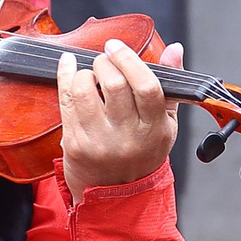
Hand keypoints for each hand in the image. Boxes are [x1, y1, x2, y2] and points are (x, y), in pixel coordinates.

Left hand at [59, 38, 180, 196]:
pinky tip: (69, 66)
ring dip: (85, 71)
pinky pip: (66, 101)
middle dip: (105, 61)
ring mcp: (99, 141)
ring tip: (92, 72)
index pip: (147, 87)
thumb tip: (175, 49)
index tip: (117, 46)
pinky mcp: (75, 144)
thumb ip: (170, 85)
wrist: (115, 193)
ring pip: (85, 91)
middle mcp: (127, 136)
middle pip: (114, 85)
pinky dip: (65, 77)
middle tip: (105, 58)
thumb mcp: (165, 123)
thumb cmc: (142, 152)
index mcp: (154, 129)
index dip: (129, 60)